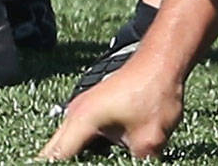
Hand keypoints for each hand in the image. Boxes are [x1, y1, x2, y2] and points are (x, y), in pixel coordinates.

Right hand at [42, 56, 183, 158]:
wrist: (161, 62)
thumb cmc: (153, 93)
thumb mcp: (148, 141)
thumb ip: (135, 162)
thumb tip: (136, 165)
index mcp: (83, 119)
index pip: (57, 155)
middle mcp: (77, 113)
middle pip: (56, 148)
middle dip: (57, 160)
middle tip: (63, 165)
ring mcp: (84, 109)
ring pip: (69, 142)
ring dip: (72, 156)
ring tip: (79, 161)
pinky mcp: (94, 109)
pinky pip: (81, 135)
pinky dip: (83, 149)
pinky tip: (99, 157)